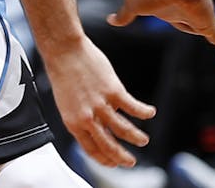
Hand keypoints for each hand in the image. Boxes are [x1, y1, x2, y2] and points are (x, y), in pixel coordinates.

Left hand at [45, 38, 155, 166]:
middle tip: (131, 162)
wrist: (64, 51)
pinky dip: (144, 112)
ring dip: (136, 138)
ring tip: (143, 141)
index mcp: (73, 123)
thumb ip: (81, 117)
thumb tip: (97, 126)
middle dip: (122, 157)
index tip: (113, 163)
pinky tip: (150, 113)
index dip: (104, 159)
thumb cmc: (63, 73)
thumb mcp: (66, 102)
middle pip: (108, 145)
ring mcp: (101, 105)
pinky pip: (133, 107)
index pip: (91, 149)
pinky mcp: (113, 91)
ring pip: (124, 130)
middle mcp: (87, 118)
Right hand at [109, 0, 214, 72]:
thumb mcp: (134, 6)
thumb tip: (109, 20)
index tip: (189, 21)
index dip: (186, 24)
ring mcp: (204, 23)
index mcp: (176, 14)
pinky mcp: (211, 28)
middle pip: (205, 29)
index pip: (184, 23)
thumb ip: (124, 15)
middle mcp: (193, 18)